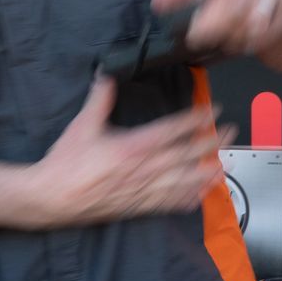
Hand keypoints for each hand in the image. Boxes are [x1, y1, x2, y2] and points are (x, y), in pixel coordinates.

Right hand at [32, 76, 235, 225]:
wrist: (51, 197)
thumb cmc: (65, 163)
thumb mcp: (82, 125)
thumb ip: (100, 98)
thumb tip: (108, 73)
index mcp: (131, 146)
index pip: (172, 130)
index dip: (195, 120)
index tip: (212, 111)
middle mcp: (142, 170)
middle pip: (186, 155)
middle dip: (211, 143)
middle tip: (230, 132)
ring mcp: (142, 190)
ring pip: (184, 181)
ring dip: (208, 172)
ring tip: (227, 163)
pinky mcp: (137, 206)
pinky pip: (169, 203)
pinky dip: (189, 198)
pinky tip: (202, 195)